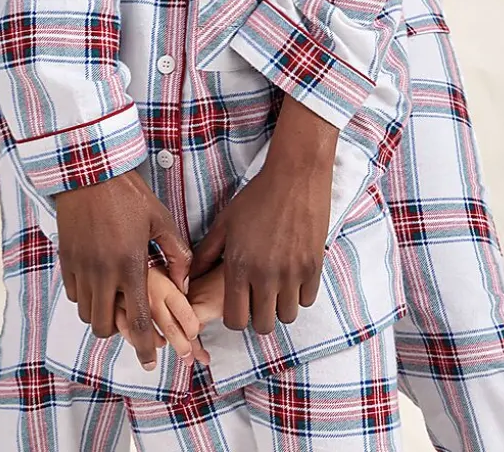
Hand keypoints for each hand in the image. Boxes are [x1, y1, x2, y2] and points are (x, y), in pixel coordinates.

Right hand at [55, 170, 190, 369]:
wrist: (89, 171)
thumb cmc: (129, 193)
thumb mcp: (160, 219)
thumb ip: (175, 254)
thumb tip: (183, 283)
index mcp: (130, 265)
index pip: (137, 321)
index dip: (145, 347)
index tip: (151, 360)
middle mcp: (102, 273)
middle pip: (104, 327)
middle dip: (118, 332)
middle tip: (129, 320)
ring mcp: (80, 267)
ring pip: (86, 313)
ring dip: (101, 313)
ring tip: (114, 298)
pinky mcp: (65, 259)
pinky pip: (73, 293)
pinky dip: (85, 296)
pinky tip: (98, 281)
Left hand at [190, 96, 336, 334]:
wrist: (294, 177)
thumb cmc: (256, 197)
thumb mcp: (224, 223)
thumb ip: (206, 254)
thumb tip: (190, 278)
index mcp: (239, 265)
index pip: (235, 319)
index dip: (235, 316)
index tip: (238, 304)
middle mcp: (266, 275)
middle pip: (263, 325)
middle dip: (258, 316)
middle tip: (258, 298)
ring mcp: (292, 273)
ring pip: (286, 316)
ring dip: (280, 306)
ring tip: (276, 287)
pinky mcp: (313, 267)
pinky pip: (307, 300)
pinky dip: (299, 294)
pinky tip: (292, 275)